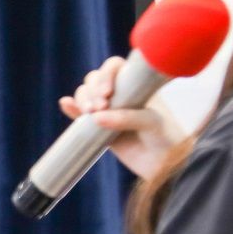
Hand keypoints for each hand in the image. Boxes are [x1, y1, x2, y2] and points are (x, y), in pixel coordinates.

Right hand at [58, 56, 185, 180]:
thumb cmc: (167, 138)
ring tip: (88, 113)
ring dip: (82, 99)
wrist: (165, 166)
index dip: (107, 74)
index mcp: (135, 84)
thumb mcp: (152, 123)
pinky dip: (72, 109)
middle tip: (99, 107)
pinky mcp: (98, 128)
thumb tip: (97, 117)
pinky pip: (80, 115)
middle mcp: (120, 93)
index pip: (115, 67)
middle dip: (92, 90)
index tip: (107, 92)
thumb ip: (128, 118)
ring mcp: (108, 110)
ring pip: (86, 95)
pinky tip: (66, 104)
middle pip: (95, 79)